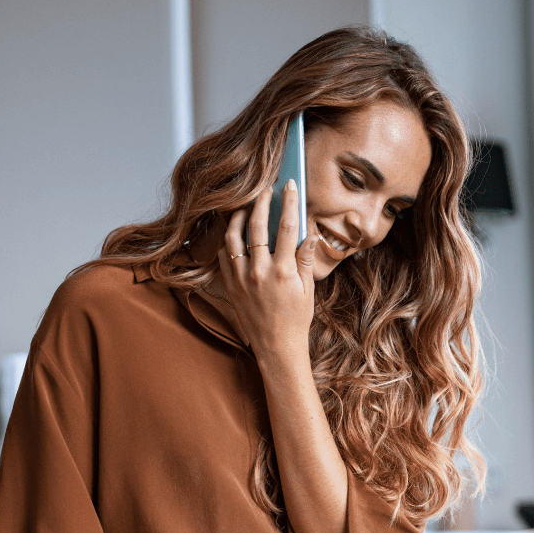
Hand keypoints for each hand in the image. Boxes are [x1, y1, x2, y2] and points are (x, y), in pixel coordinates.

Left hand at [215, 180, 322, 354]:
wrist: (276, 347)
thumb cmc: (295, 320)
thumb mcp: (308, 291)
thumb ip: (305, 260)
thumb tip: (310, 235)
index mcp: (284, 272)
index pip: (288, 227)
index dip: (289, 202)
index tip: (289, 185)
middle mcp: (260, 272)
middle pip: (258, 226)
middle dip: (262, 202)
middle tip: (265, 189)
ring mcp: (242, 278)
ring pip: (234, 237)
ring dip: (239, 217)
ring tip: (246, 207)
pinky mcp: (230, 285)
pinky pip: (224, 255)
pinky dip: (227, 240)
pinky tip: (234, 232)